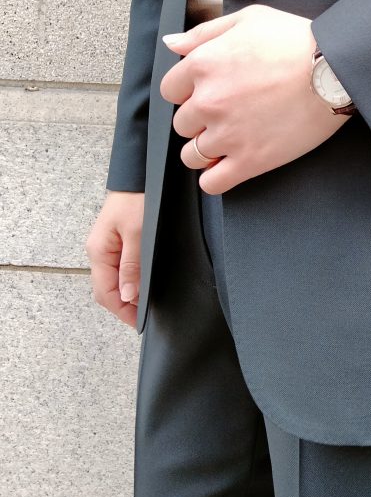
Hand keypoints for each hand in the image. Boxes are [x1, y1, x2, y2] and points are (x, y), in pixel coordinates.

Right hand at [85, 190, 144, 328]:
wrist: (140, 174)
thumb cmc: (138, 199)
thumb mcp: (138, 233)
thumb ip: (132, 265)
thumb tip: (128, 296)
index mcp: (99, 252)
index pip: (105, 293)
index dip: (122, 311)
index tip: (140, 322)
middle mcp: (98, 252)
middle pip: (106, 290)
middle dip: (124, 306)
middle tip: (146, 317)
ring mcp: (106, 247)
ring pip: (112, 281)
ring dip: (126, 295)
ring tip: (146, 305)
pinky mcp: (116, 242)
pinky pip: (118, 269)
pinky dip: (128, 281)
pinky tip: (141, 285)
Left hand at [159, 4, 350, 193]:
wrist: (335, 68)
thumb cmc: (297, 40)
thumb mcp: (248, 20)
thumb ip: (204, 33)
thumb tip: (172, 44)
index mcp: (203, 65)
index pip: (169, 90)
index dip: (187, 91)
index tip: (207, 91)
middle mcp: (208, 102)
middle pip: (182, 124)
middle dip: (200, 119)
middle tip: (229, 113)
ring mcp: (227, 135)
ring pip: (192, 156)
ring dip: (205, 150)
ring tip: (231, 139)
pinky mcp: (250, 161)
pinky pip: (212, 183)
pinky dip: (215, 178)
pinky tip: (230, 165)